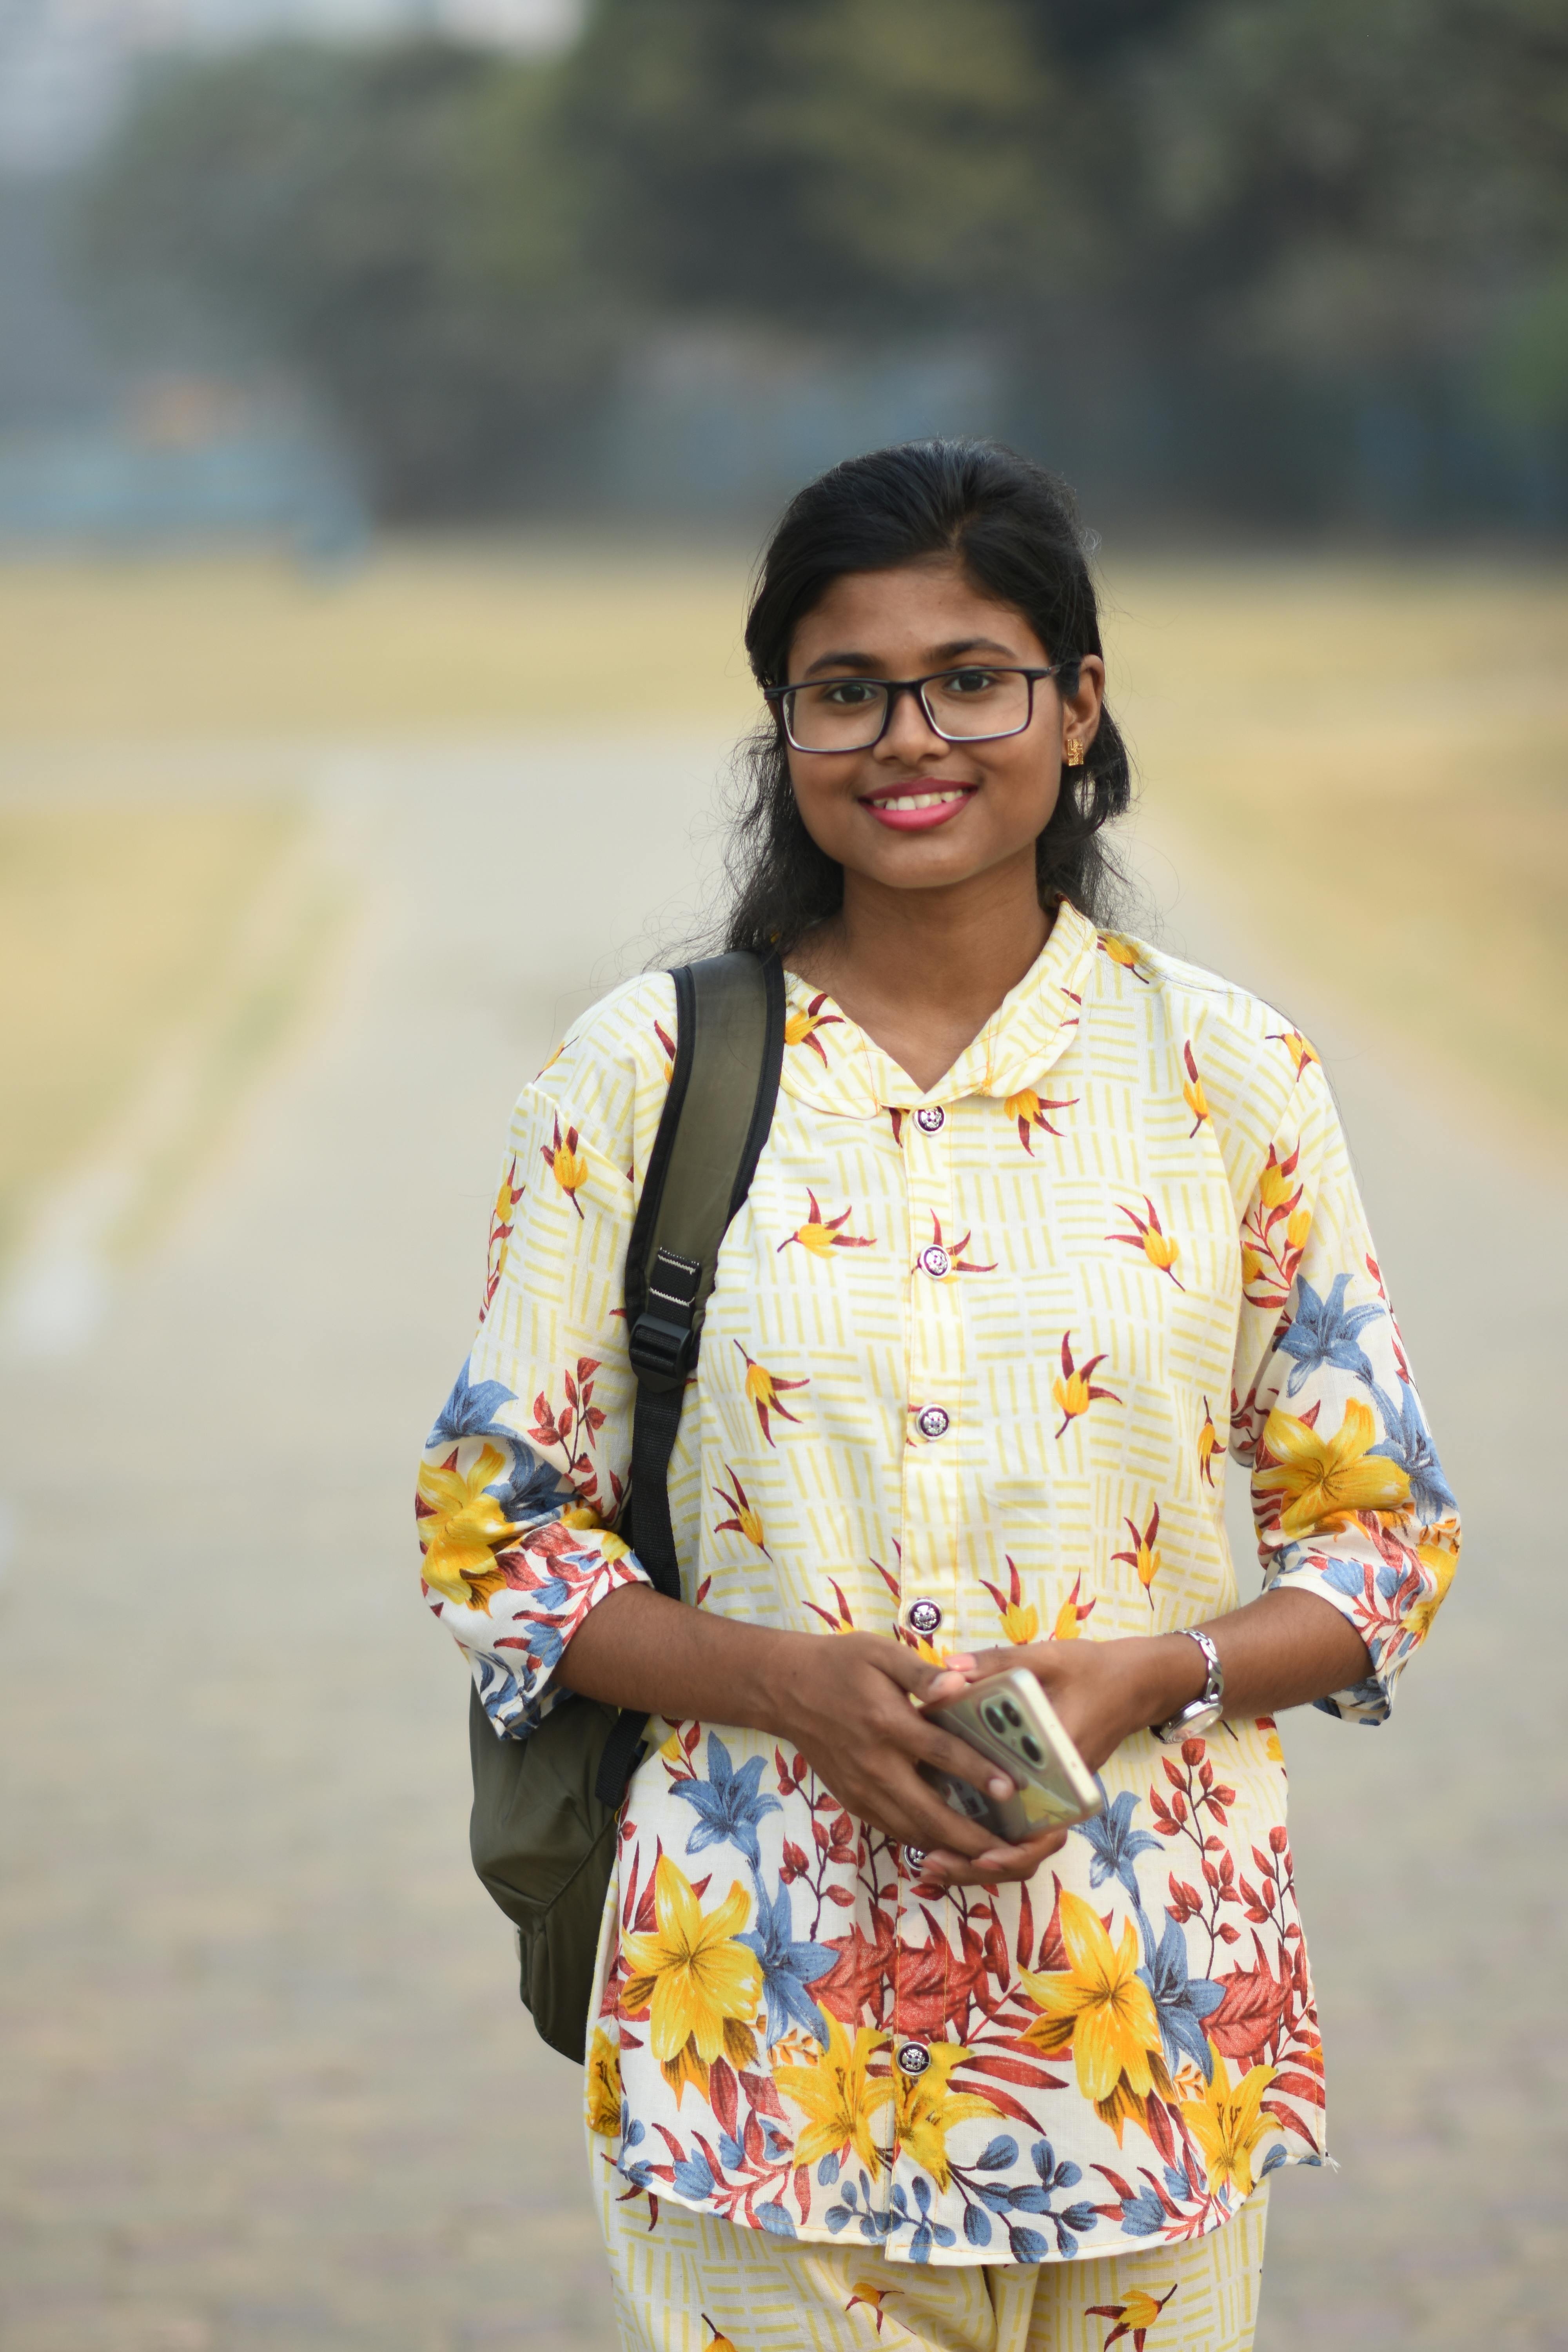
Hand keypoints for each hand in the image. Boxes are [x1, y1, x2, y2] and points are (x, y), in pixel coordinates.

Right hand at [767, 1632, 1047, 1875]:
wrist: (785, 1689)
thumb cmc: (839, 1664)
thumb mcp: (880, 1652)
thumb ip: (921, 1672)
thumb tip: (959, 1684)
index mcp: (886, 1722)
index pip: (940, 1752)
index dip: (978, 1771)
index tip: (1012, 1787)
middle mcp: (875, 1764)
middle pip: (930, 1811)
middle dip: (972, 1835)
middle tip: (1012, 1849)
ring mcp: (861, 1789)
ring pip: (912, 1831)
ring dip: (951, 1849)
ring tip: (991, 1859)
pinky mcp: (852, 1801)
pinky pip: (893, 1830)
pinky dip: (923, 1844)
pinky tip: (950, 1848)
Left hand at [915, 1636, 1196, 1891]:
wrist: (1136, 1682)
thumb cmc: (1094, 1670)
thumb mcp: (1048, 1658)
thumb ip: (998, 1663)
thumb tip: (947, 1667)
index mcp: (1064, 1764)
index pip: (1043, 1824)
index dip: (1010, 1850)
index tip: (978, 1858)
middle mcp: (1064, 1790)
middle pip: (1029, 1849)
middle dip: (982, 1865)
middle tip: (933, 1865)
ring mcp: (1058, 1793)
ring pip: (1023, 1844)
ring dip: (980, 1858)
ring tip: (931, 1863)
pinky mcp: (1050, 1788)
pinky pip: (1021, 1823)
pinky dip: (990, 1837)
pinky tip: (948, 1834)